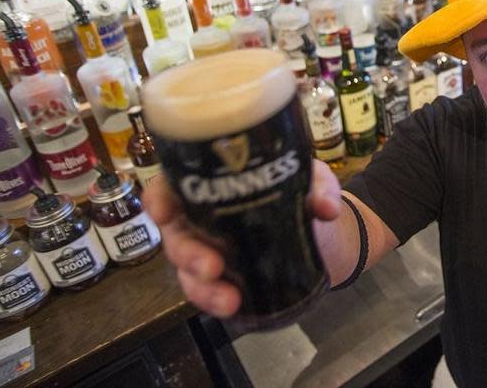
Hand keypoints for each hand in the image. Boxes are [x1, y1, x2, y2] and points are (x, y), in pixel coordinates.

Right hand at [143, 159, 342, 317]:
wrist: (324, 235)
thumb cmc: (306, 195)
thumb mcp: (314, 180)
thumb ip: (320, 188)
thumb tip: (326, 207)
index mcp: (215, 183)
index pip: (172, 184)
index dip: (160, 196)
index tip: (164, 210)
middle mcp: (203, 216)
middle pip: (175, 233)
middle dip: (187, 252)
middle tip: (213, 265)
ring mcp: (209, 249)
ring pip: (186, 269)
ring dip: (202, 287)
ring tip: (229, 298)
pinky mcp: (221, 278)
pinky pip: (206, 291)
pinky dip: (214, 301)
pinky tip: (232, 305)